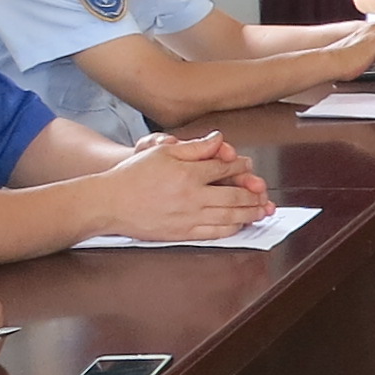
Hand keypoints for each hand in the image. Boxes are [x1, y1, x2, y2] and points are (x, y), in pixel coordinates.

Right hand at [102, 135, 270, 243]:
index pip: (224, 167)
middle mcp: (192, 196)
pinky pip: (215, 233)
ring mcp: (189, 217)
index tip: (247, 165)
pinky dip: (232, 228)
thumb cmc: (133, 175)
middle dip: (254, 194)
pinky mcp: (183, 233)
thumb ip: (195, 147)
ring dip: (250, 213)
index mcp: (188, 173)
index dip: (240, 165)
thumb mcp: (162, 151)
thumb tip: (219, 140)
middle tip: (264, 193)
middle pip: (234, 194)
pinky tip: (239, 224)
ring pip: (229, 216)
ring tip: (262, 210)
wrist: (109, 203)